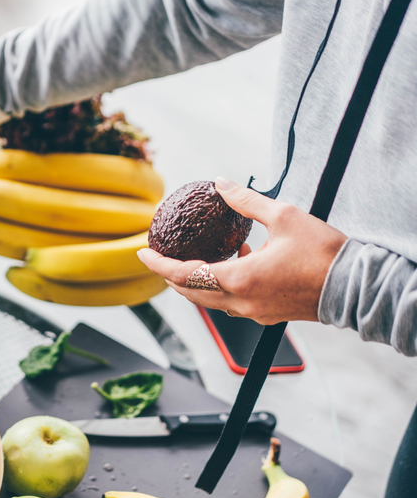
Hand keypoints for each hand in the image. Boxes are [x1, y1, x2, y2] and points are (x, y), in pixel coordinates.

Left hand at [137, 177, 347, 324]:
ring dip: (196, 281)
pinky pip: (232, 301)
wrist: (355, 286)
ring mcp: (253, 312)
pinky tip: (236, 259)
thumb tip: (222, 184)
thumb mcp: (283, 216)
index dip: (158, 264)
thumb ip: (246, 201)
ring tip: (193, 257)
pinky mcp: (267, 314)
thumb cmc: (323, 252)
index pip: (182, 275)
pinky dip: (222, 284)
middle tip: (159, 256)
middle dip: (170, 276)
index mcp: (238, 280)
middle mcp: (240, 302)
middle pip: (190, 293)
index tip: (141, 251)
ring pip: (210, 300)